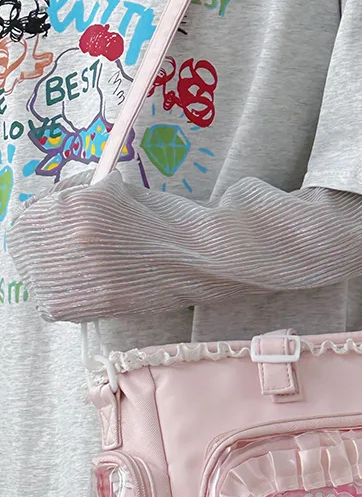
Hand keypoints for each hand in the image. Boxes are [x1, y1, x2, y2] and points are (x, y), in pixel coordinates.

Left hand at [6, 171, 152, 321]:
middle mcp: (75, 238)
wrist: (204, 257)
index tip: (47, 221)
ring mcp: (82, 274)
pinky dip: (60, 299)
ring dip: (49, 272)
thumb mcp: (116, 191)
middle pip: (23, 245)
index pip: (24, 215)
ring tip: (80, 268)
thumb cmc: (166, 220)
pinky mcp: (93, 305)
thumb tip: (47, 205)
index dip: (34, 218)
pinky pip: (52, 305)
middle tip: (64, 247)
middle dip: (38, 244)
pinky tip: (84, 288)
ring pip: (35, 276)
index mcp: (79, 205)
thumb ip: (76, 195)